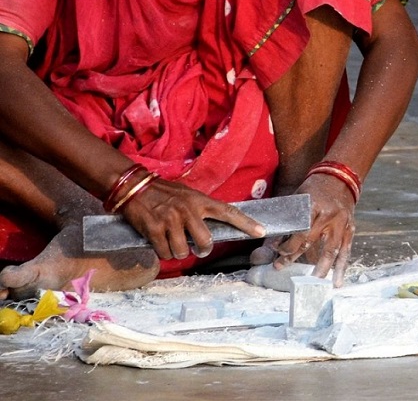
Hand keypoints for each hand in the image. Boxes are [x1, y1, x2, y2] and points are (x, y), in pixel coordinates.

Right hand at [119, 178, 265, 260]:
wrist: (134, 186)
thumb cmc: (164, 192)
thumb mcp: (188, 194)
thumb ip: (202, 208)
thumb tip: (217, 224)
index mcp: (200, 201)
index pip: (228, 212)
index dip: (246, 223)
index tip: (261, 232)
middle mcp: (188, 210)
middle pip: (206, 242)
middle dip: (203, 250)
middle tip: (198, 249)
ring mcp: (171, 220)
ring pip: (184, 251)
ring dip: (180, 253)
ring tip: (175, 245)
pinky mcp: (154, 229)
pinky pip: (165, 252)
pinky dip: (164, 253)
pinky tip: (161, 244)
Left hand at [253, 174, 355, 286]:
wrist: (340, 178)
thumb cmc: (315, 188)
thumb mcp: (299, 198)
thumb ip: (290, 219)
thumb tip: (275, 243)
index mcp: (314, 207)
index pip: (298, 231)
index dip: (285, 244)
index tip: (275, 251)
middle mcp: (329, 217)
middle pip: (310, 242)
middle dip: (292, 257)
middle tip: (279, 267)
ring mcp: (341, 224)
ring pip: (330, 251)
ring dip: (320, 269)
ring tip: (312, 282)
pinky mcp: (350, 229)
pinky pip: (345, 251)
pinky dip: (341, 267)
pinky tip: (336, 282)